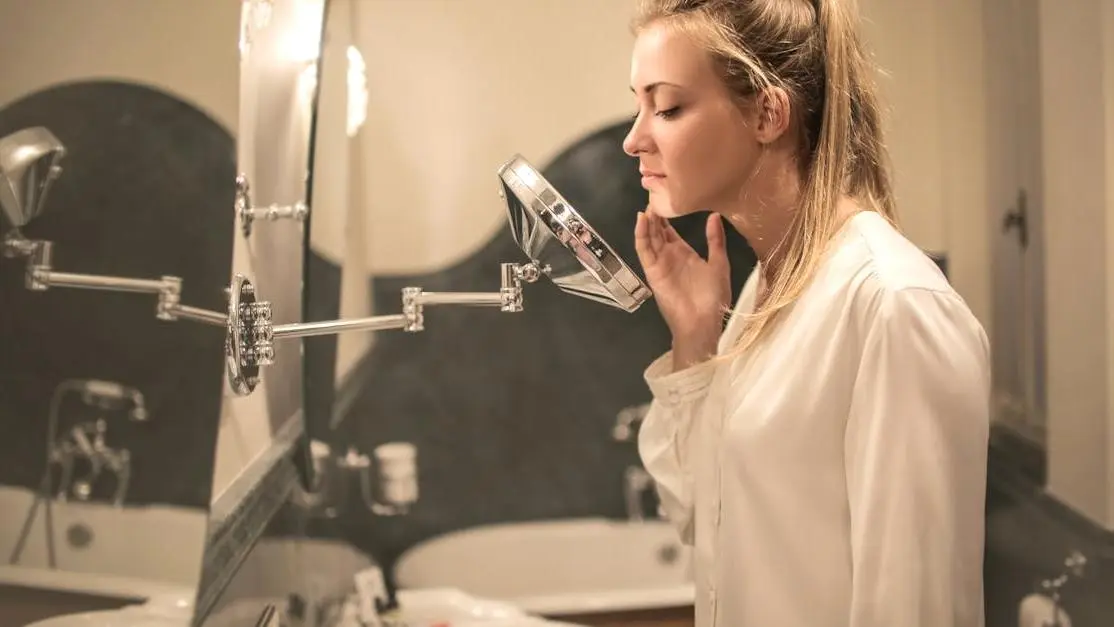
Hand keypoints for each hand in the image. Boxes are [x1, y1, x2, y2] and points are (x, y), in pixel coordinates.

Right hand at [634, 210, 730, 366]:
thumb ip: (715, 240)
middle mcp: (669, 256)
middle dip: (654, 214)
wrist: (703, 321)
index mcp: (685, 254)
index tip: (666, 196)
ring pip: (649, 237)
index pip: (670, 231)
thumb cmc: (714, 296)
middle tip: (653, 193)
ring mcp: (659, 263)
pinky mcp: (652, 271)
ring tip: (647, 203)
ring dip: (646, 221)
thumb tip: (714, 216)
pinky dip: (641, 234)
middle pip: (657, 231)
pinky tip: (641, 220)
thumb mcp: (719, 263)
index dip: (666, 215)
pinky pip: (644, 250)